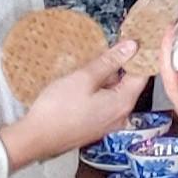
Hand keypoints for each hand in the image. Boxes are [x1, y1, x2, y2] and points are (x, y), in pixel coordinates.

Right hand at [5, 38, 143, 167]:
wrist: (35, 139)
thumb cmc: (57, 110)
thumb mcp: (83, 78)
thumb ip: (109, 62)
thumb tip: (131, 47)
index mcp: (123, 102)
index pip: (143, 73)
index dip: (139, 54)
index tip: (133, 38)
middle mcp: (121, 115)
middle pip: (130, 82)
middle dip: (121, 64)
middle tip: (108, 48)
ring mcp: (109, 122)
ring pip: (116, 91)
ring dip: (107, 77)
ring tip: (90, 65)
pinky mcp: (96, 125)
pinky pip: (105, 101)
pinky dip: (99, 89)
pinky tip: (83, 82)